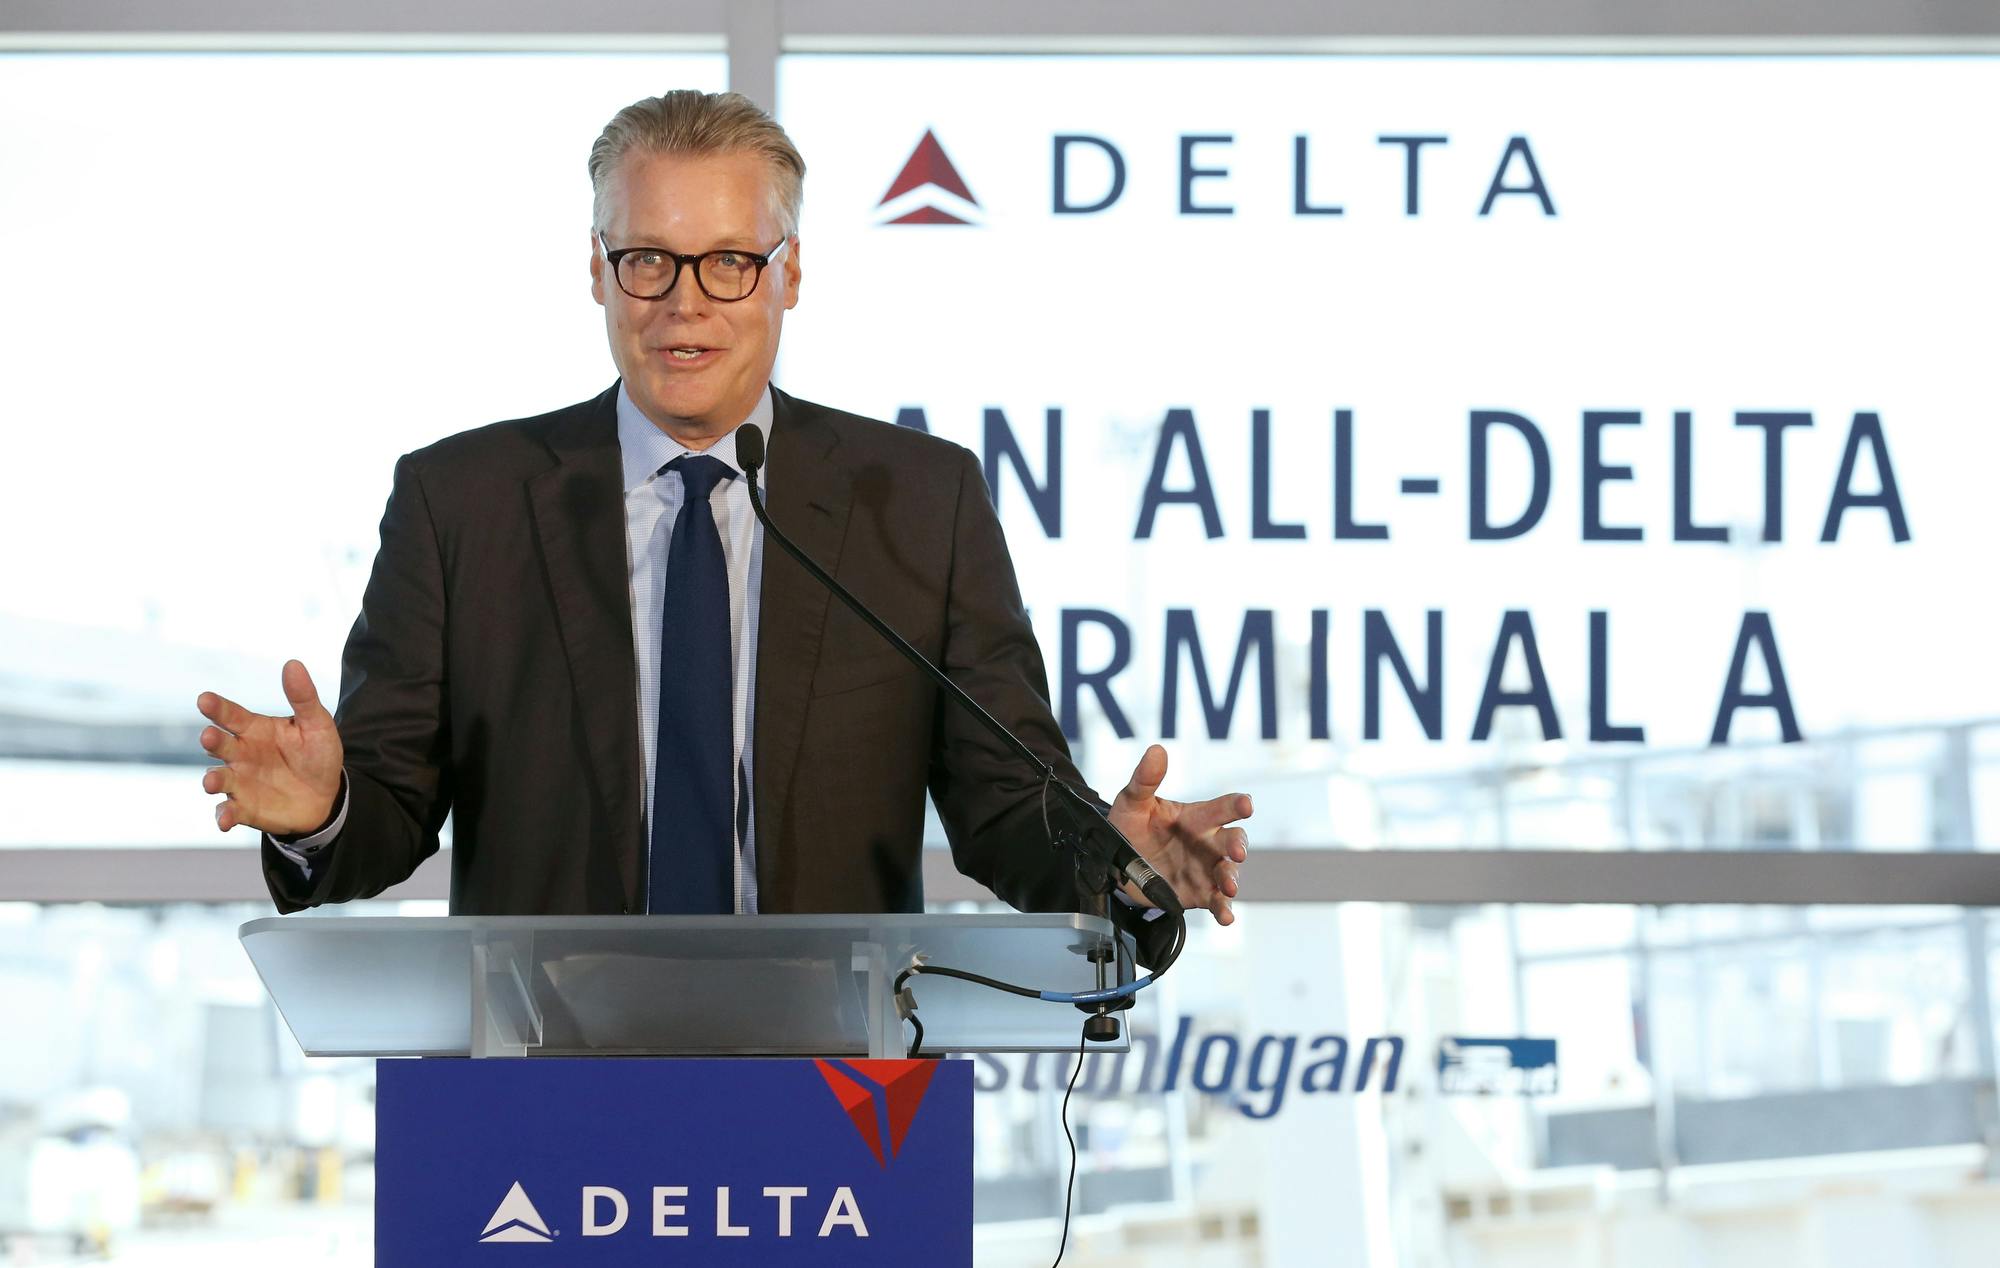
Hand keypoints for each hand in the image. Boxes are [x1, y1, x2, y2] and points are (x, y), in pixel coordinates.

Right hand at [196, 660, 344, 834]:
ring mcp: (239, 781)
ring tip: (212, 781)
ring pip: (218, 778)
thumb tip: (293, 664)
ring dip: (213, 780)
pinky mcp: (244, 807)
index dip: (217, 707)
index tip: (204, 699)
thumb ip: (303, 697)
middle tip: (210, 736)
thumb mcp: (317, 725)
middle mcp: (240, 753)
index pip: (231, 715)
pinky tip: (225, 820)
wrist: (327, 795)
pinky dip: (223, 816)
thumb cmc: (316, 754)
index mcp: (254, 729)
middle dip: (212, 741)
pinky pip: (228, 811)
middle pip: (219, 745)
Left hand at [1105, 744, 1250, 923]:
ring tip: (1227, 887)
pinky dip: (1224, 909)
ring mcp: (1204, 870)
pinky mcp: (1198, 894)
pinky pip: (1216, 902)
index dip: (1235, 805)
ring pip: (1228, 873)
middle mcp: (1206, 843)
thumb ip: (1145, 779)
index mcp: (1195, 818)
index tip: (1246, 804)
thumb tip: (1156, 750)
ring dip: (1231, 879)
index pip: (1221, 808)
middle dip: (1238, 844)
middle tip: (1236, 850)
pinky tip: (1225, 915)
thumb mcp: (1132, 802)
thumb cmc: (1130, 826)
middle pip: (1232, 840)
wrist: (1115, 864)